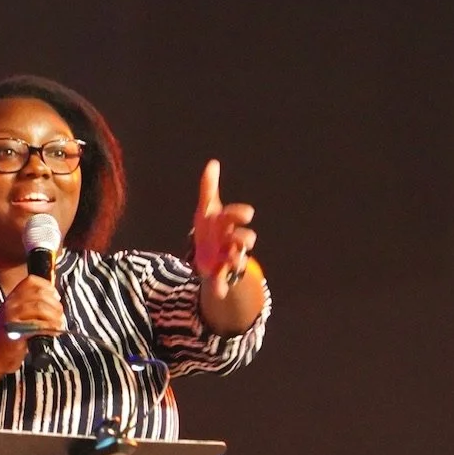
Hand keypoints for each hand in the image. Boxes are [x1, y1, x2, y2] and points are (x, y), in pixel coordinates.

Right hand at [0, 273, 63, 369]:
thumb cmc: (8, 340)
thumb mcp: (16, 318)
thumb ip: (30, 308)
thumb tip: (54, 303)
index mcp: (11, 299)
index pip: (31, 281)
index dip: (47, 286)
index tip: (56, 297)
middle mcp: (10, 304)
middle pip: (39, 294)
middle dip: (55, 305)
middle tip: (60, 316)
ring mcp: (11, 316)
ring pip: (40, 307)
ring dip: (54, 316)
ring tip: (59, 325)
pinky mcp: (15, 330)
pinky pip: (38, 324)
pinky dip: (50, 327)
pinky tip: (54, 332)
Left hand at [191, 159, 256, 300]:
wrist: (207, 256)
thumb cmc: (211, 230)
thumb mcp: (206, 209)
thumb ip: (208, 188)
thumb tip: (213, 163)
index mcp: (228, 224)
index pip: (237, 217)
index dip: (241, 215)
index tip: (246, 214)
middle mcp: (232, 241)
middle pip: (245, 239)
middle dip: (244, 238)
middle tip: (241, 239)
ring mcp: (227, 259)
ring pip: (237, 260)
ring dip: (236, 259)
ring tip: (232, 260)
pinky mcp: (219, 274)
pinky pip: (221, 282)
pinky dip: (220, 287)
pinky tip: (217, 292)